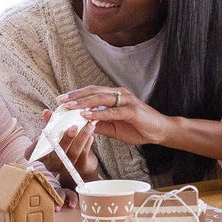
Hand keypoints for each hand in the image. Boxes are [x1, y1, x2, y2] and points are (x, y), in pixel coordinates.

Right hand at [36, 108, 98, 185]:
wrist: (83, 160)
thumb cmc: (65, 144)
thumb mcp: (57, 134)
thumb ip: (51, 124)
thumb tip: (46, 112)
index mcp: (42, 156)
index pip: (33, 152)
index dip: (37, 143)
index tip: (45, 130)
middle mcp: (52, 164)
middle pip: (56, 154)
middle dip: (66, 139)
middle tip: (74, 127)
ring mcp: (66, 168)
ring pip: (73, 153)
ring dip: (81, 137)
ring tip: (88, 125)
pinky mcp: (80, 168)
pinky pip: (84, 154)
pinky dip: (87, 142)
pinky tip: (91, 133)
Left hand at [56, 84, 175, 148]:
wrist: (161, 131)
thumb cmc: (139, 127)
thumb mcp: (114, 127)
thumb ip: (100, 123)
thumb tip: (82, 124)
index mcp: (115, 96)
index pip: (92, 91)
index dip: (76, 95)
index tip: (61, 100)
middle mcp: (120, 94)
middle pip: (94, 90)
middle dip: (75, 95)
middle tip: (60, 100)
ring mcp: (127, 100)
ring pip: (101, 97)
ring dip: (83, 102)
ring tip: (69, 106)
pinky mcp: (132, 110)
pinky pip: (112, 111)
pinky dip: (98, 113)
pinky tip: (87, 115)